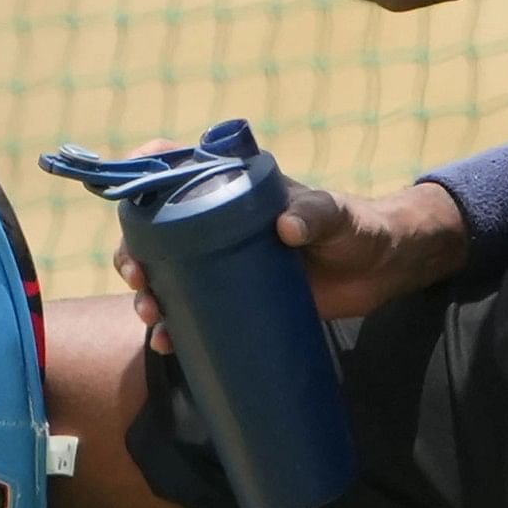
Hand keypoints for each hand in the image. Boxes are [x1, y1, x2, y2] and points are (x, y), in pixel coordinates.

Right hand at [108, 155, 470, 355]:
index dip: (145, 170)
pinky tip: (166, 342)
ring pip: (166, 272)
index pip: (178, 165)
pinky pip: (193, 309)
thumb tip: (286, 228)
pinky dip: (173, 326)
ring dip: (147, 292)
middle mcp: (218, 220)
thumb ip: (315, 214)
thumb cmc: (357, 228)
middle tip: (139, 278)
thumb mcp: (336, 216)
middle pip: (156, 227)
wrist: (380, 270)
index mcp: (234, 186)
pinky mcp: (235, 297)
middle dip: (134, 251)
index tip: (128, 192)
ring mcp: (223, 261)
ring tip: (151, 315)